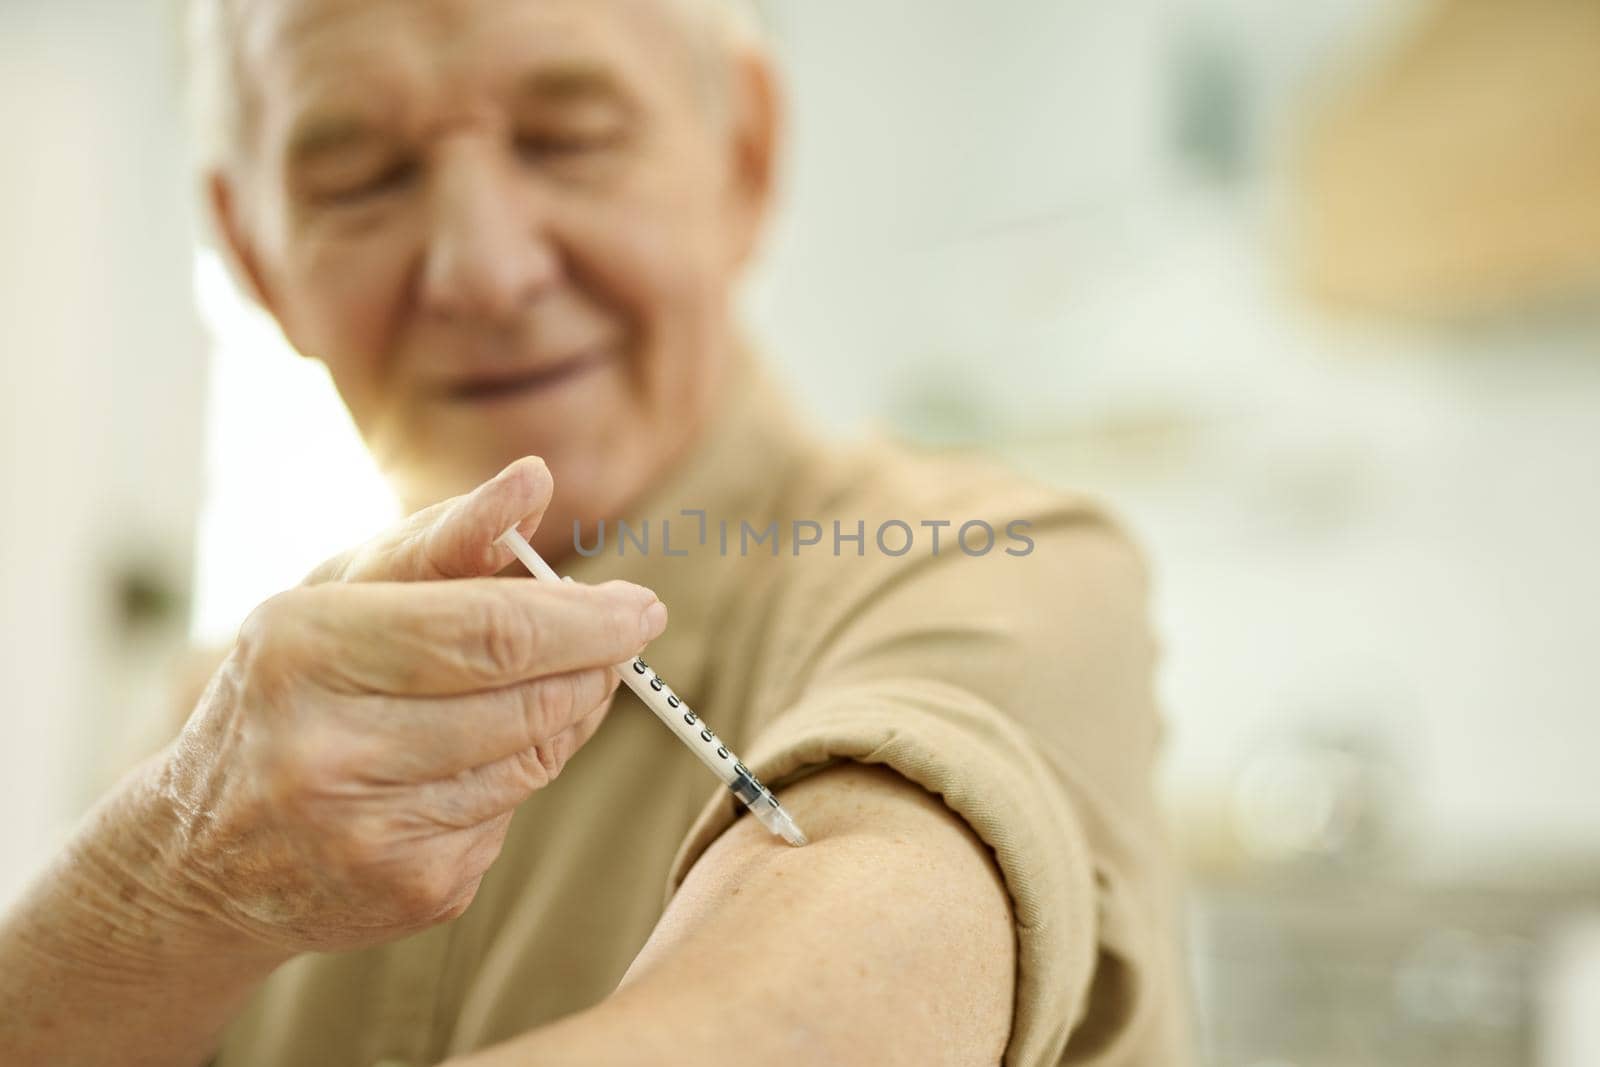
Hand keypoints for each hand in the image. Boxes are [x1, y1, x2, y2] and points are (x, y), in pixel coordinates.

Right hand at [155, 458, 665, 956]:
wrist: (201, 855)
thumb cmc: (289, 688)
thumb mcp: (340, 594)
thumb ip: (443, 537)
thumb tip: (534, 481)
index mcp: (302, 648)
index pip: (487, 632)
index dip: (584, 620)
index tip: (642, 607)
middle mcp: (326, 749)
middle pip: (525, 701)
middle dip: (595, 665)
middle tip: (624, 639)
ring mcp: (367, 833)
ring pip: (532, 762)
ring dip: (559, 718)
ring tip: (530, 692)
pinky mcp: (410, 892)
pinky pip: (511, 818)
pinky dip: (512, 782)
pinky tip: (460, 768)